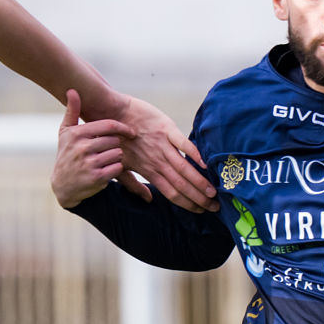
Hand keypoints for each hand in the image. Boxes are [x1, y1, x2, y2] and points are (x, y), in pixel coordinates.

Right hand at [51, 90, 134, 209]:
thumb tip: (72, 90)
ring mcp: (89, 163)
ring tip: (105, 160)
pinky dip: (116, 168)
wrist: (63, 185)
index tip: (130, 132)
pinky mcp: (97, 178)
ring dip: (116, 157)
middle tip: (108, 150)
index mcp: (77, 134)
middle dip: (115, 145)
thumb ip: (71, 111)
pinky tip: (106, 169)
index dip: (122, 128)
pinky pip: (118, 168)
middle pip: (115, 141)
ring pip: (118, 154)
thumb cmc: (67, 154)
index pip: (108, 125)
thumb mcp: (65, 133)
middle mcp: (82, 148)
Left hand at [113, 94, 214, 212]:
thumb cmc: (113, 140)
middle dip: (199, 198)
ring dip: (200, 181)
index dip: (187, 204)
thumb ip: (133, 184)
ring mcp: (161, 144)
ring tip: (214, 192)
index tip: (201, 211)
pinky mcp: (165, 127)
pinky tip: (206, 164)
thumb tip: (148, 200)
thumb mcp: (120, 166)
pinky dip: (194, 153)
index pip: (171, 193)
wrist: (108, 111)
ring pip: (184, 167)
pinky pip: (182, 142)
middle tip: (215, 207)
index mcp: (148, 171)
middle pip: (181, 184)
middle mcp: (156, 161)